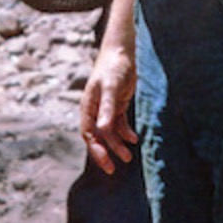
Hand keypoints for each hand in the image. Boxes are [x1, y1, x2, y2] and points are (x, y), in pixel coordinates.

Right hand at [81, 46, 138, 173]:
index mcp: (88, 107)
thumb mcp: (111, 88)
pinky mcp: (117, 105)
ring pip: (110, 132)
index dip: (96, 149)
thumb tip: (103, 130)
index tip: (106, 163)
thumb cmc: (113, 68)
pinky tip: (134, 139)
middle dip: (106, 152)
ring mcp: (106, 108)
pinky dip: (126, 133)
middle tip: (114, 169)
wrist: (121, 53)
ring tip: (128, 158)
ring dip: (118, 145)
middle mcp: (95, 110)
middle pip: (97, 137)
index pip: (89, 134)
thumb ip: (108, 108)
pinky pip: (119, 124)